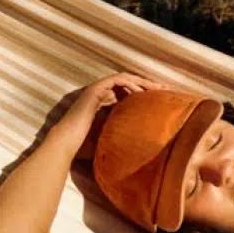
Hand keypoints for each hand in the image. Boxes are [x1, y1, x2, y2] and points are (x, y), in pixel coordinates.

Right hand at [49, 72, 163, 156]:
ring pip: (124, 79)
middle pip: (128, 85)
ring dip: (142, 82)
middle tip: (165, 89)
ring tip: (158, 88)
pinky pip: (117, 80)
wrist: (68, 144)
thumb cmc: (85, 147)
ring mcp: (97, 91)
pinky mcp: (94, 90)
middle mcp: (101, 96)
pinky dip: (130, 83)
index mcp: (105, 106)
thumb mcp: (110, 141)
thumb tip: (141, 152)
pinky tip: (141, 92)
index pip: (128, 95)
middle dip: (148, 86)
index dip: (145, 97)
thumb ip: (121, 138)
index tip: (162, 102)